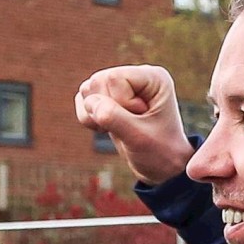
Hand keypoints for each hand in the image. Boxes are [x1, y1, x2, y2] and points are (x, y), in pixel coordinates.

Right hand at [76, 65, 193, 184]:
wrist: (162, 167)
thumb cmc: (159, 151)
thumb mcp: (139, 138)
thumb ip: (114, 118)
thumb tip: (89, 101)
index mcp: (153, 77)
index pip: (114, 79)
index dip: (120, 104)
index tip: (142, 119)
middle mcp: (136, 76)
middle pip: (98, 81)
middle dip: (107, 109)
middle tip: (131, 125)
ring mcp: (120, 85)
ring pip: (87, 90)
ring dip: (96, 115)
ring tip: (121, 127)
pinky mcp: (107, 97)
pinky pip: (81, 100)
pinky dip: (88, 118)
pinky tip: (108, 128)